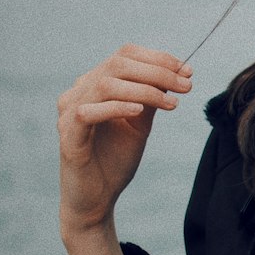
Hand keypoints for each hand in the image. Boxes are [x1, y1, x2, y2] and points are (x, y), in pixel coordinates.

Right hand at [57, 44, 191, 240]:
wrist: (97, 199)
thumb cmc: (115, 160)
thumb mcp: (140, 124)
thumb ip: (151, 99)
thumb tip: (176, 74)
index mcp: (95, 85)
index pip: (124, 55)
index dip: (157, 58)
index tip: (187, 71)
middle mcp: (79, 93)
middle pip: (117, 65)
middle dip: (157, 72)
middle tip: (185, 86)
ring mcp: (69, 113)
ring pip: (106, 85)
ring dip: (144, 89)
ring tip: (170, 102)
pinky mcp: (68, 136)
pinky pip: (88, 113)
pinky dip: (116, 108)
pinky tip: (140, 111)